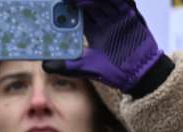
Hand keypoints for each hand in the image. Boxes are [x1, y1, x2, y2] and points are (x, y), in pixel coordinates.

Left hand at [43, 0, 162, 92]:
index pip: (79, 14)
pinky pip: (123, 3)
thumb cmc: (111, 71)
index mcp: (93, 30)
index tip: (59, 3)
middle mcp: (104, 21)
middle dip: (79, 0)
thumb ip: (67, 66)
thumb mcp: (85, 68)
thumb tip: (45, 65)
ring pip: (105, 1)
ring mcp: (118, 17)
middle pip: (90, 4)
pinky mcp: (131, 16)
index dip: (70, 7)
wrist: (137, 74)